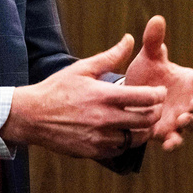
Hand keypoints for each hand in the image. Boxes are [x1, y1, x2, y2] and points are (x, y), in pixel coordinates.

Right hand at [0, 33, 165, 158]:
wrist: (32, 116)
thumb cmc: (57, 89)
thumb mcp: (82, 68)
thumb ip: (110, 56)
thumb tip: (129, 40)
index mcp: (104, 96)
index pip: (145, 98)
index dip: (158, 95)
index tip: (160, 92)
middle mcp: (104, 119)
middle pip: (146, 120)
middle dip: (156, 113)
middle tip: (155, 107)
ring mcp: (99, 138)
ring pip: (136, 139)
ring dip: (143, 129)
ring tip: (141, 120)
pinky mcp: (94, 152)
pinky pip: (120, 150)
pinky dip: (126, 141)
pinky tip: (122, 131)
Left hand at [123, 15, 192, 150]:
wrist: (130, 98)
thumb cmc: (147, 75)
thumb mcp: (149, 57)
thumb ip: (154, 41)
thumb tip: (156, 18)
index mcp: (191, 81)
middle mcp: (190, 101)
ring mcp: (181, 118)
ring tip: (184, 118)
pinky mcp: (167, 133)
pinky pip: (176, 141)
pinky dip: (174, 143)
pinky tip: (168, 143)